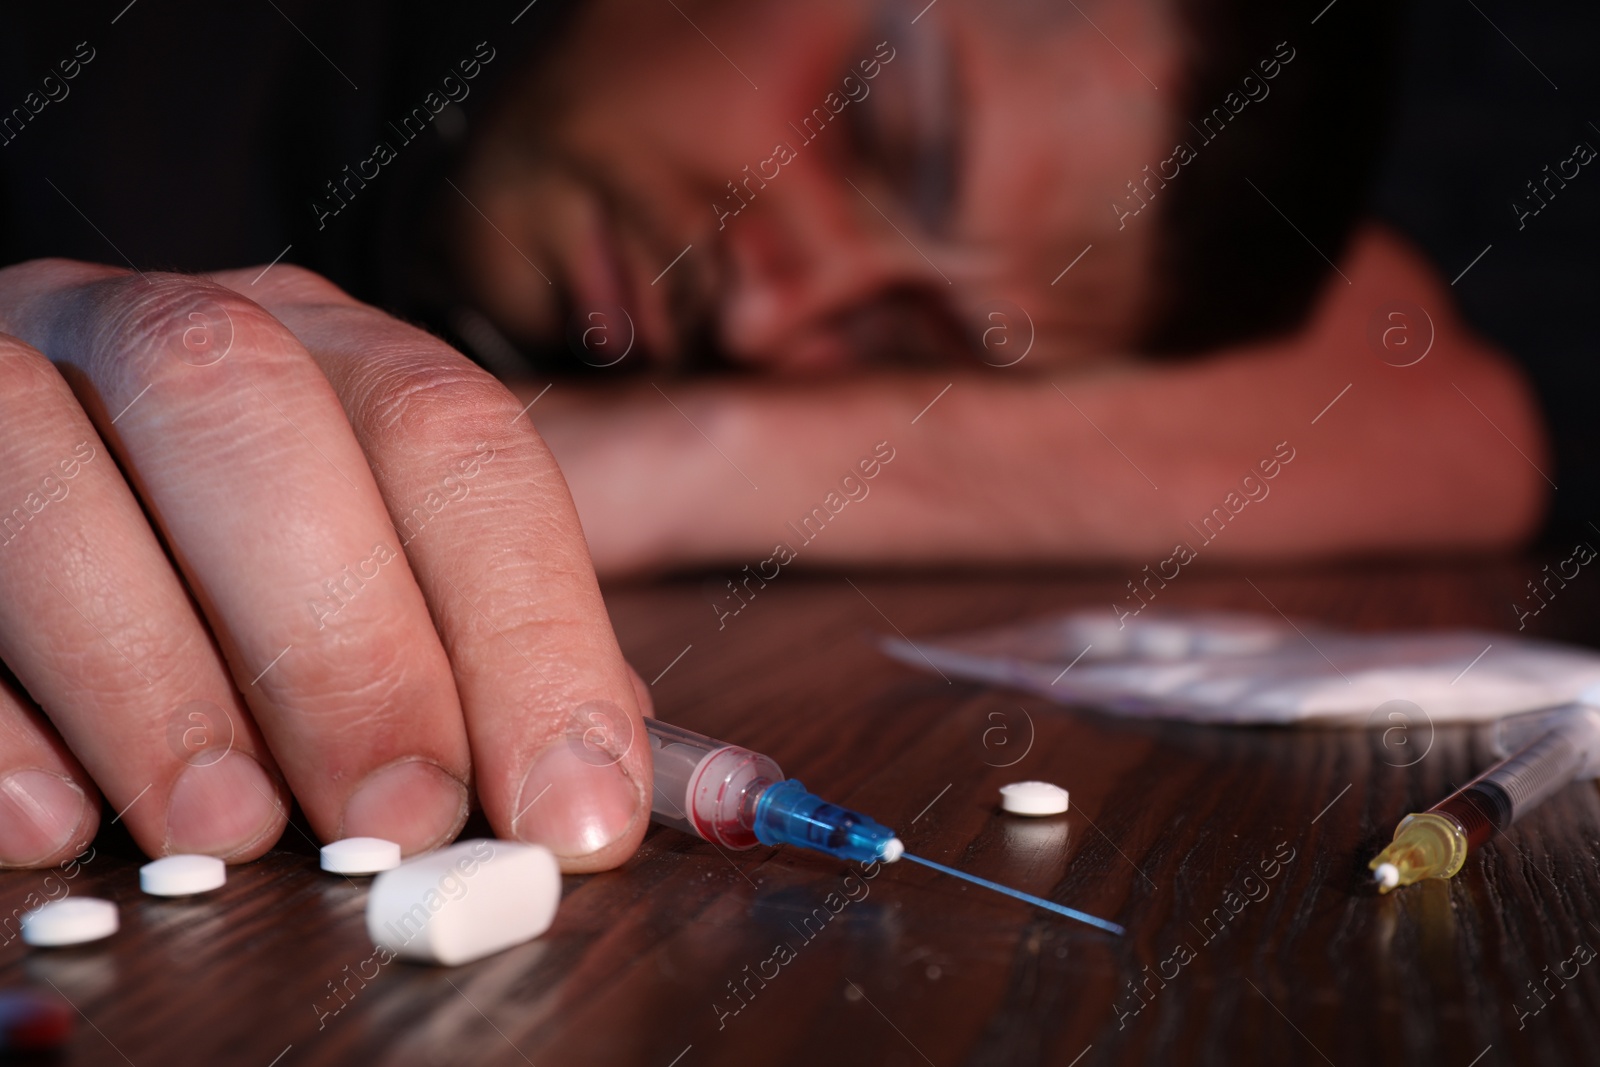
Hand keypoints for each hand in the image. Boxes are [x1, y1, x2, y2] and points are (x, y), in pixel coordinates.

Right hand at [0, 259, 650, 871]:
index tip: (571, 810)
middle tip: (399, 821)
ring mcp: (3, 379)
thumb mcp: (386, 563)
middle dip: (345, 639)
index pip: (453, 443)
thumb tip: (597, 784)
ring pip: (46, 463)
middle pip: (252, 417)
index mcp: (326, 350)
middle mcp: (162, 334)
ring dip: (156, 675)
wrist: (20, 475)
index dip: (527, 629)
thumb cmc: (237, 555)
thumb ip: (485, 648)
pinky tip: (54, 819)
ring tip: (231, 829)